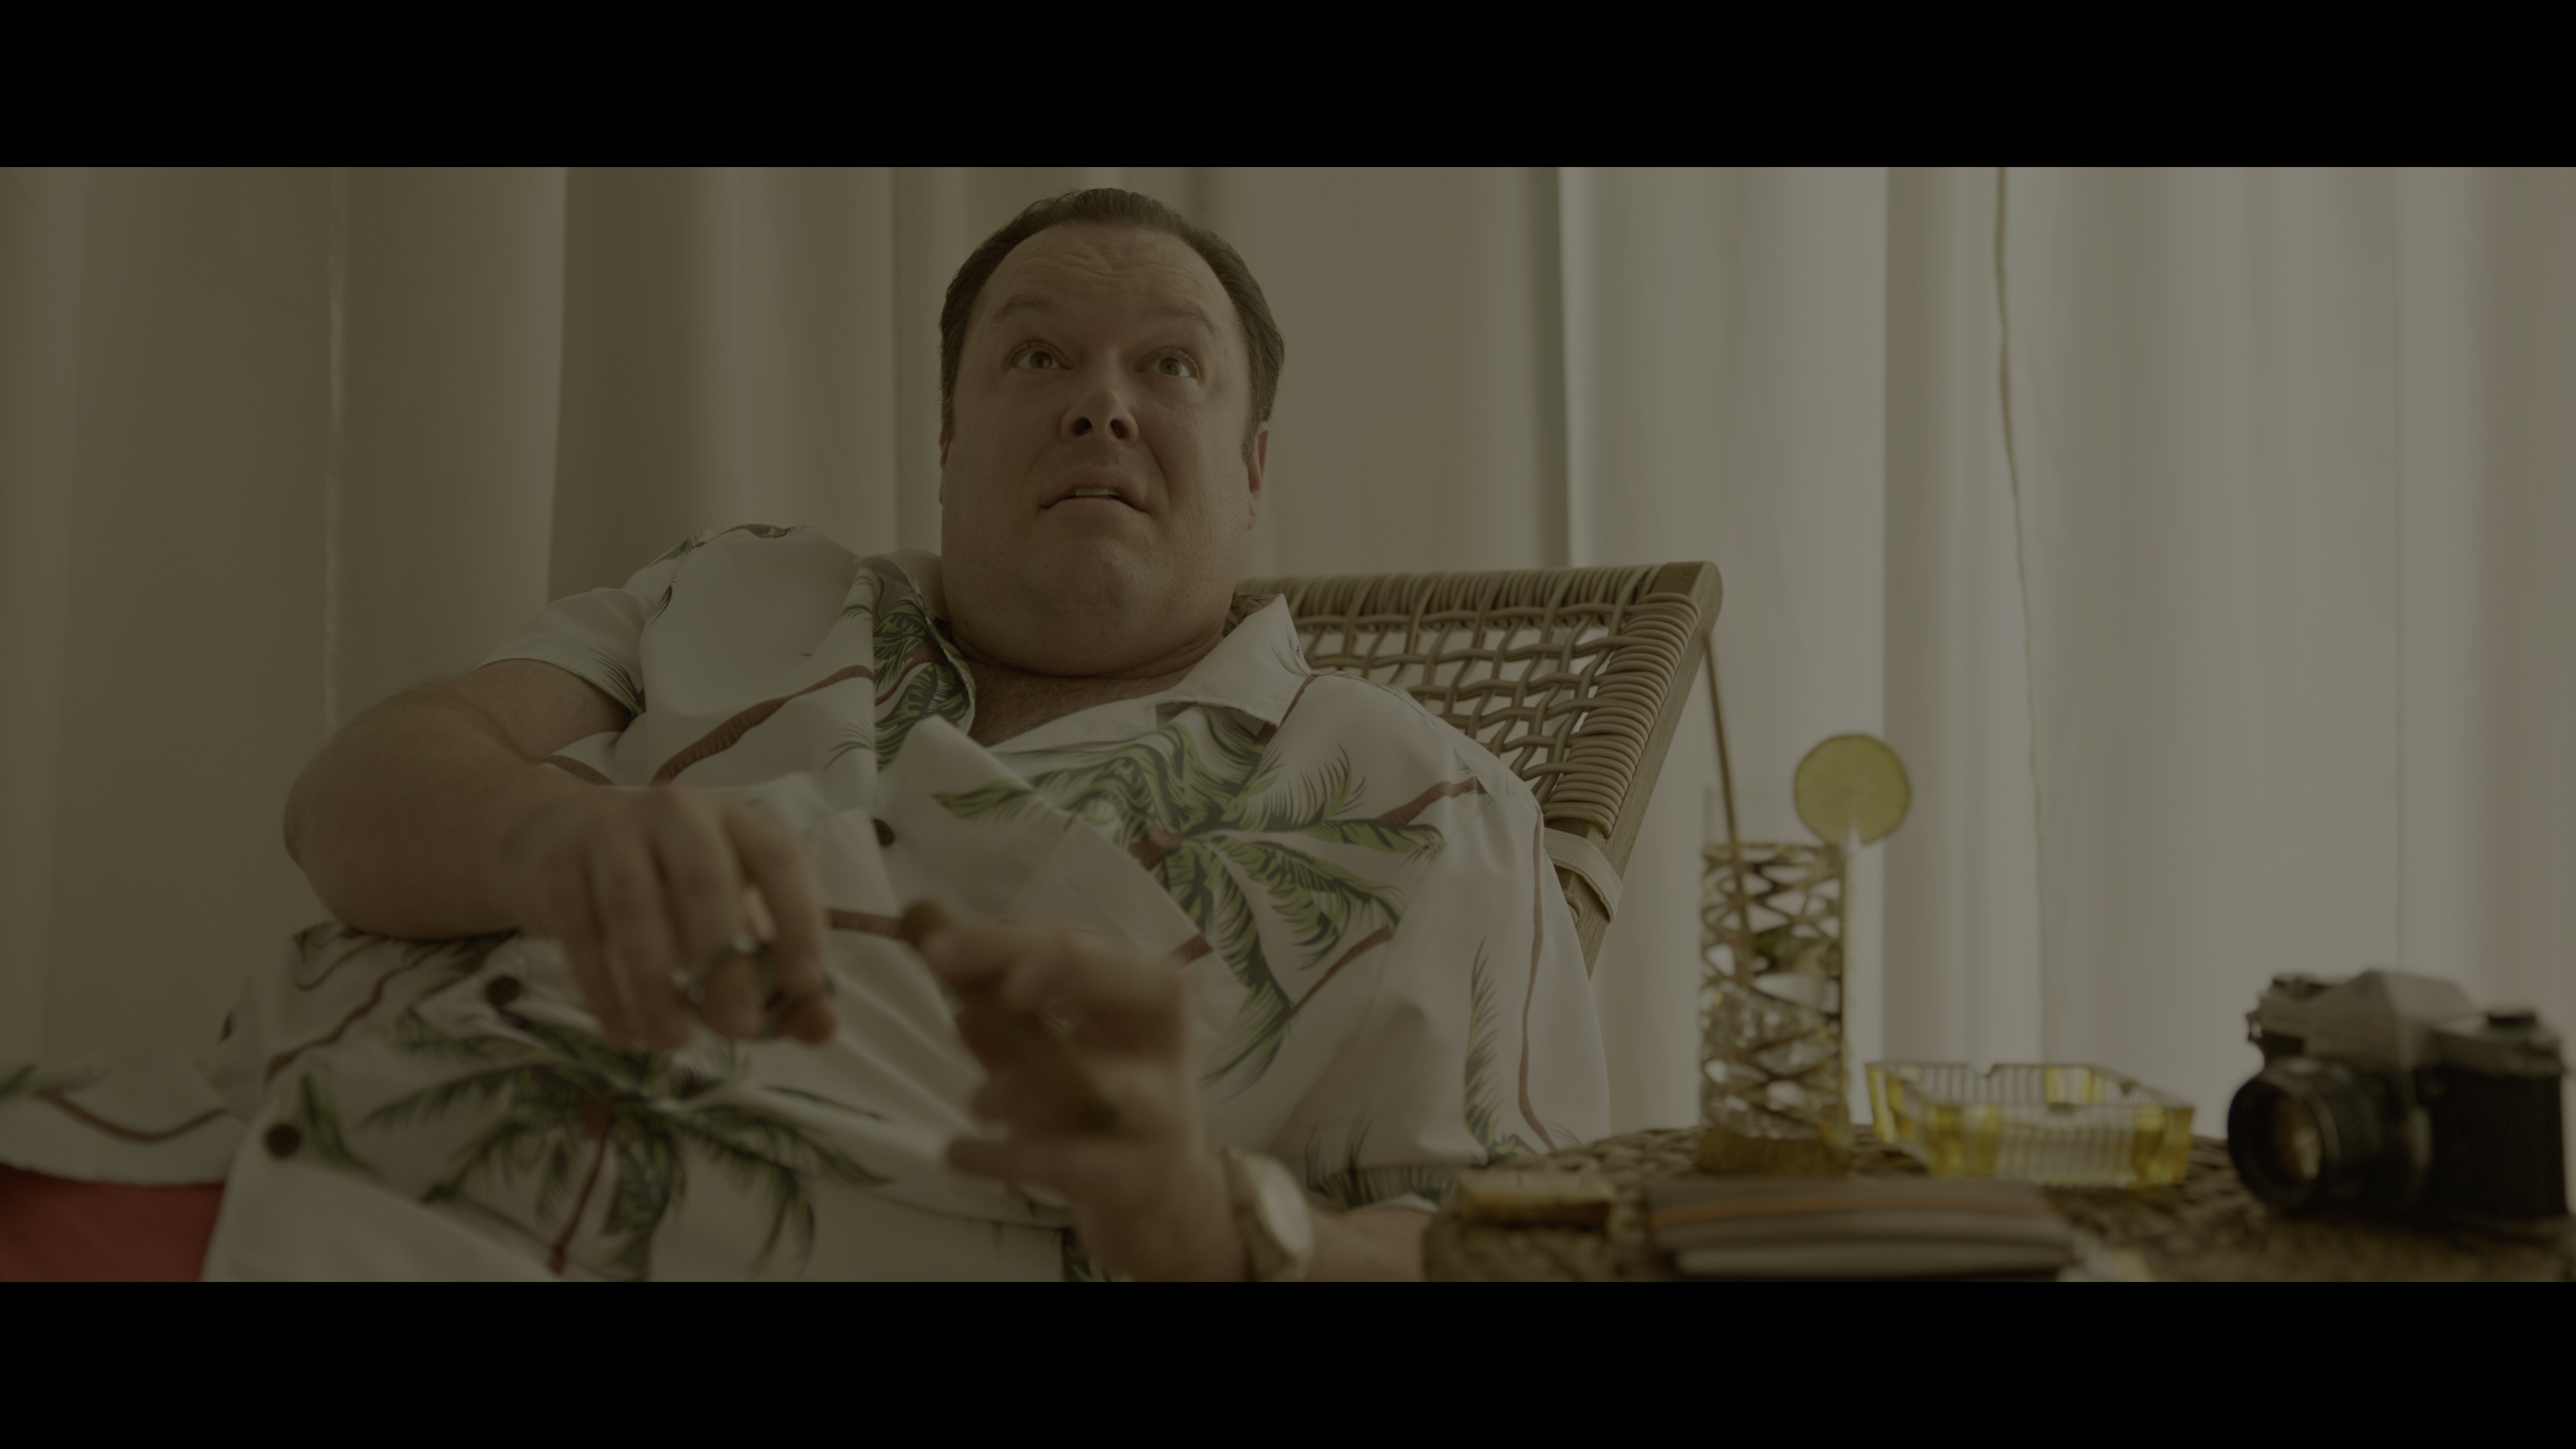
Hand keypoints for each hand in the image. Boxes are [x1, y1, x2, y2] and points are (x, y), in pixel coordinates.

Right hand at [493, 784, 837, 1047]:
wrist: (552, 837)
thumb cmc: (664, 885)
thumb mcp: (726, 916)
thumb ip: (778, 974)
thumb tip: (823, 1026)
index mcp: (735, 822)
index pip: (779, 857)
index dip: (798, 917)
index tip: (804, 983)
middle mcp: (677, 814)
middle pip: (706, 880)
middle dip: (724, 960)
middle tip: (736, 1027)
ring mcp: (610, 835)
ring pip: (633, 907)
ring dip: (655, 984)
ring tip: (673, 1041)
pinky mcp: (556, 867)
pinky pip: (580, 931)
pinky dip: (603, 989)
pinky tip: (625, 1032)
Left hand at [925, 923, 1247, 1280]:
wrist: (1168, 1202)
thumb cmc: (1109, 1111)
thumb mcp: (1066, 1058)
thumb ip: (1013, 1029)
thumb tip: (956, 1004)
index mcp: (1145, 999)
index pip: (1081, 947)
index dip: (1008, 942)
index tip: (938, 948)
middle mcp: (1162, 1043)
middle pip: (1115, 979)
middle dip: (1044, 969)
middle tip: (960, 983)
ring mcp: (1156, 1112)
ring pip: (1087, 1078)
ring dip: (1012, 1086)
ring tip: (979, 1103)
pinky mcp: (1132, 1178)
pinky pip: (1059, 1160)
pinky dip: (997, 1157)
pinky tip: (956, 1154)